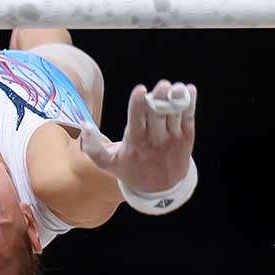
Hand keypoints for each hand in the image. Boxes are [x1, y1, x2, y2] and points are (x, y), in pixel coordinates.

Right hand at [80, 80, 196, 191]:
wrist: (160, 188)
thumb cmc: (130, 169)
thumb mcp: (107, 163)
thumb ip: (92, 146)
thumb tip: (84, 125)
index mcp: (135, 141)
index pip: (136, 119)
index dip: (138, 104)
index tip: (140, 90)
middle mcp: (155, 139)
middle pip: (158, 114)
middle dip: (160, 98)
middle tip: (162, 86)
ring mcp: (172, 137)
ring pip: (175, 113)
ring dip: (175, 97)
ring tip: (175, 87)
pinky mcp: (186, 137)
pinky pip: (189, 116)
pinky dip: (190, 102)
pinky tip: (188, 89)